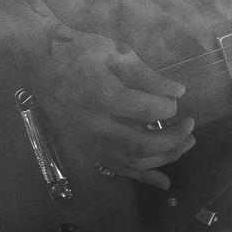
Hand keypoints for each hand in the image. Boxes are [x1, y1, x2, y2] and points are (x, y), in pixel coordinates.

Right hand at [36, 25, 194, 190]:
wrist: (39, 61)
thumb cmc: (79, 50)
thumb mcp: (115, 53)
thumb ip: (147, 75)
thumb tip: (178, 92)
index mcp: (103, 97)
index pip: (148, 111)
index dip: (168, 108)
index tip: (176, 100)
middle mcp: (95, 126)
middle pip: (143, 145)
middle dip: (174, 140)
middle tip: (191, 127)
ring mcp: (88, 141)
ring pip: (133, 162)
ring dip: (164, 158)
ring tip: (186, 146)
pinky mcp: (85, 148)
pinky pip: (117, 168)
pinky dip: (142, 176)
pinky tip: (163, 181)